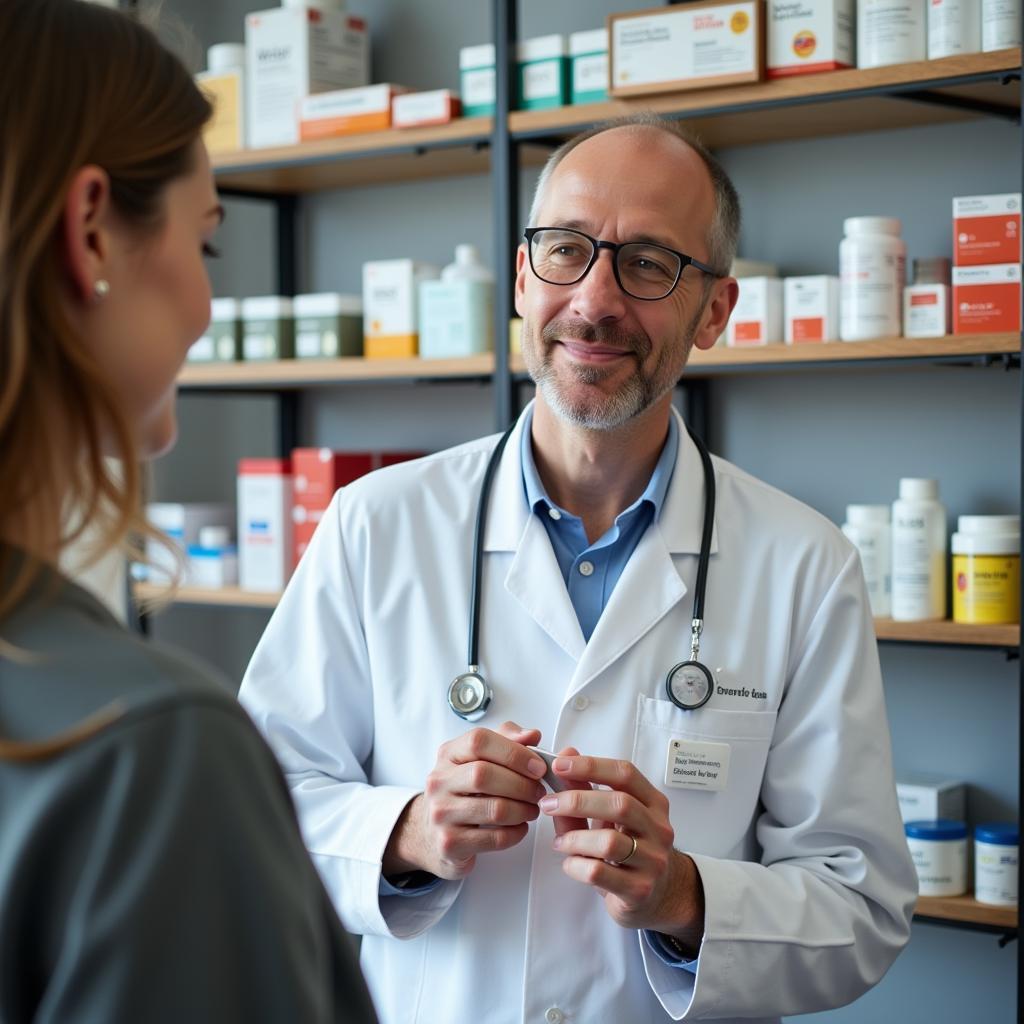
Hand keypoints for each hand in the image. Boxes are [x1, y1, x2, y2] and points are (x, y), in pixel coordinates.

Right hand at [383, 722, 547, 880]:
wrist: (431, 832)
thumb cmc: (462, 792)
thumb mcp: (479, 759)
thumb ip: (506, 742)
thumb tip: (532, 735)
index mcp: (449, 754)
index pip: (478, 741)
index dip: (513, 752)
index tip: (536, 765)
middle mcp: (440, 781)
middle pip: (484, 775)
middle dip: (521, 784)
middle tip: (538, 791)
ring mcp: (441, 813)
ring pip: (494, 808)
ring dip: (523, 809)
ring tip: (532, 809)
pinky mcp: (450, 843)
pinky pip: (495, 838)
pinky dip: (516, 833)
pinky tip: (519, 827)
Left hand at [539, 754, 704, 950]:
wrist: (659, 896)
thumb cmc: (630, 850)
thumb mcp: (611, 819)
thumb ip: (585, 789)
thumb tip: (566, 756)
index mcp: (653, 803)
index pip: (625, 774)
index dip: (591, 766)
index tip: (560, 765)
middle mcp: (658, 829)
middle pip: (620, 804)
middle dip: (577, 800)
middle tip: (549, 803)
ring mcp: (652, 861)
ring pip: (609, 842)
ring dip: (575, 838)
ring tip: (560, 842)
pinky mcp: (639, 890)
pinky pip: (599, 873)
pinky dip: (576, 865)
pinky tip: (570, 863)